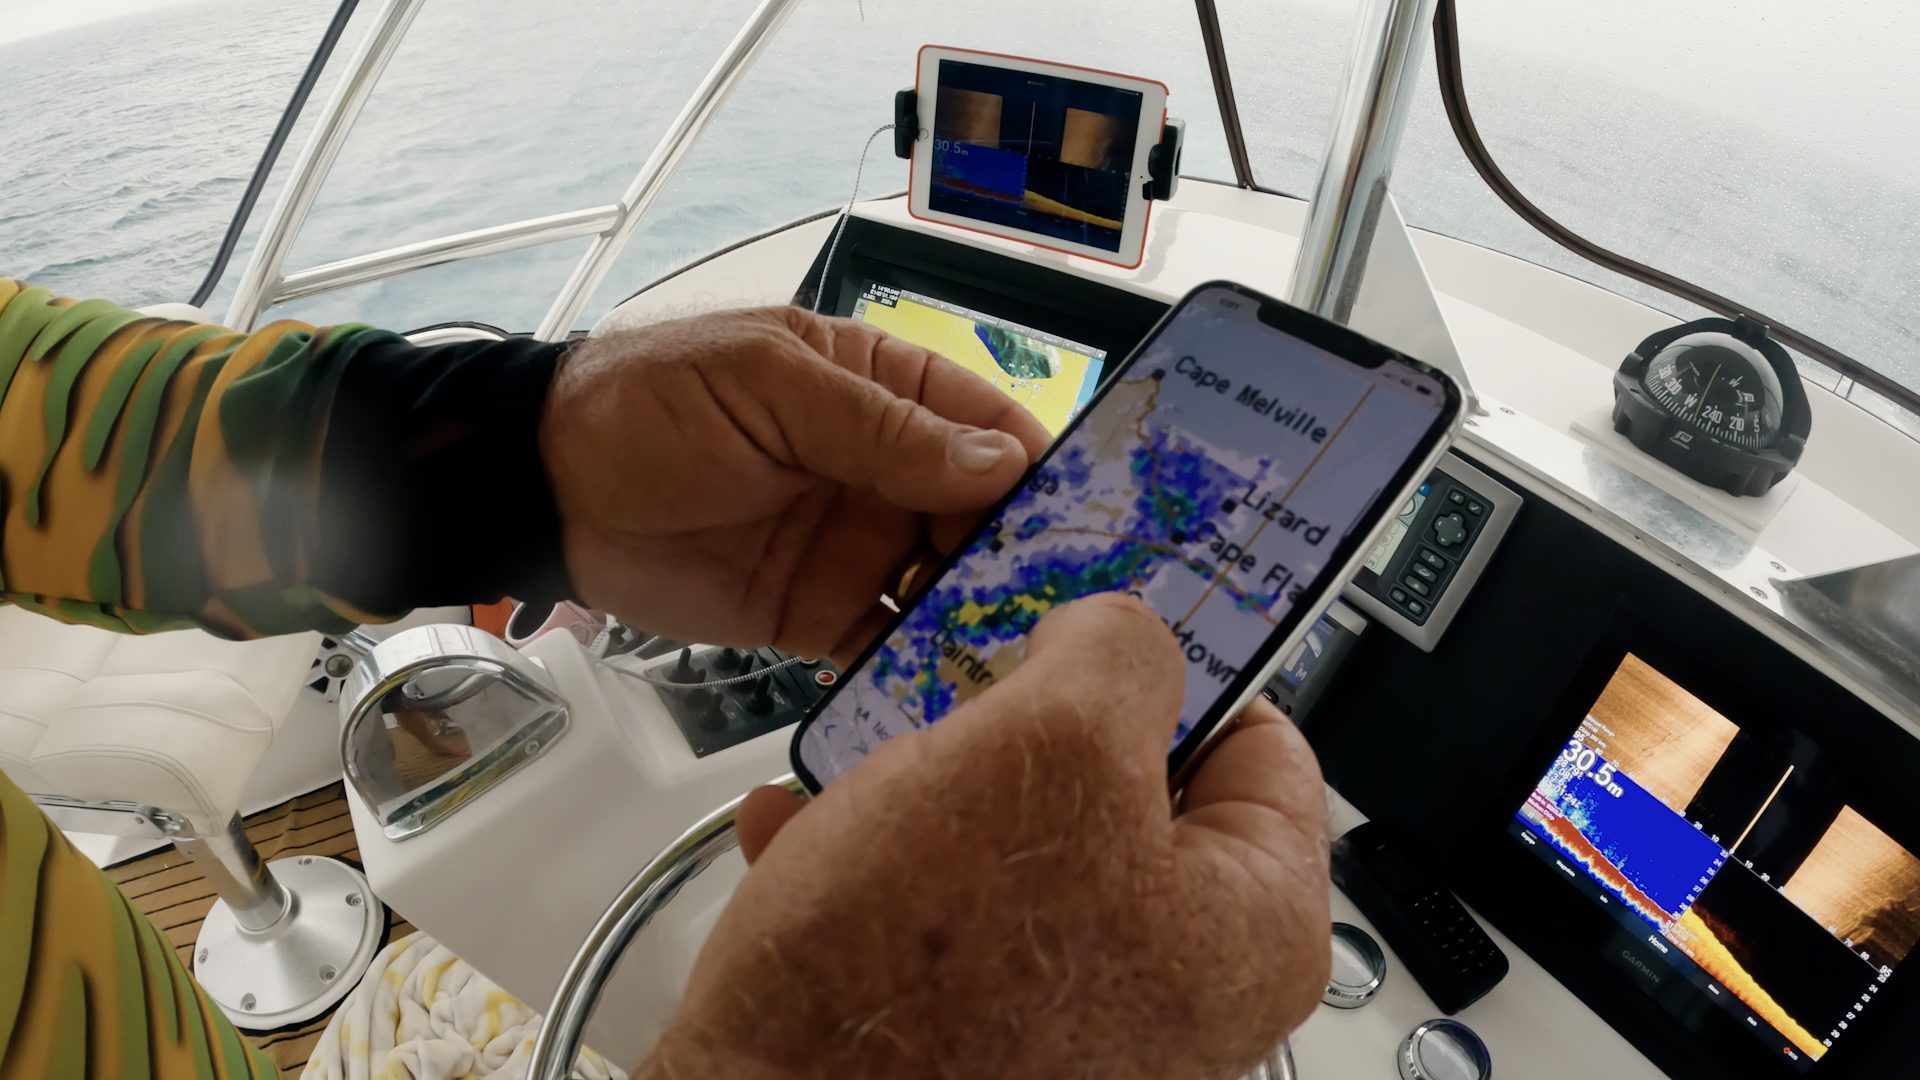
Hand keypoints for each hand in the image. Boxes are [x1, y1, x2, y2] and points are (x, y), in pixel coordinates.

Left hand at [541, 307, 1051, 659]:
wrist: (549, 489)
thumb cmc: (649, 404)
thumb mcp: (768, 388)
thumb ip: (879, 429)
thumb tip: (999, 463)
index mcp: (884, 393)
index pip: (990, 428)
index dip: (1044, 472)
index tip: (1096, 523)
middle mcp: (887, 474)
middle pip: (986, 520)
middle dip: (1030, 562)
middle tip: (1072, 615)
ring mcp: (857, 549)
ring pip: (949, 591)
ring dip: (986, 623)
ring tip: (1027, 665)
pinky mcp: (819, 615)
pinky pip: (886, 648)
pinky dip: (919, 670)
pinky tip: (953, 698)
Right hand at [645, 594, 1332, 1079]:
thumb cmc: (919, 978)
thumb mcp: (1049, 747)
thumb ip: (1118, 655)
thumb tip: (1125, 631)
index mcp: (1252, 926)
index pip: (1264, 740)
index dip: (1180, 659)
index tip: (1105, 610)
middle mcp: (1181, 986)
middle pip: (1131, 789)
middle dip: (1031, 724)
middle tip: (972, 680)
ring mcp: (1078, 1015)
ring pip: (1022, 838)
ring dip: (934, 781)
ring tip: (871, 758)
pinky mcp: (979, 1032)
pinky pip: (945, 909)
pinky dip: (880, 857)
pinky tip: (814, 832)